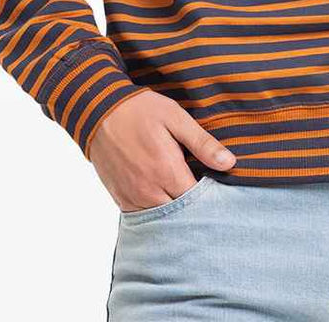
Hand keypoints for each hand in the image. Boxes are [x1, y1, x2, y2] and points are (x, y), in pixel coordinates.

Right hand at [87, 89, 236, 211]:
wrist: (99, 111)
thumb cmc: (141, 111)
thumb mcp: (176, 118)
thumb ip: (202, 144)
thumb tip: (229, 163)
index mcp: (167, 171)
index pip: (198, 201)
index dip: (211, 196)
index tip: (217, 186)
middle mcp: (149, 191)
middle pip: (181, 214)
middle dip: (195, 207)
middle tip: (205, 194)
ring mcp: (132, 197)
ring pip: (162, 218)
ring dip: (175, 212)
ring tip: (185, 196)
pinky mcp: (120, 197)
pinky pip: (142, 216)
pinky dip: (156, 212)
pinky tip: (165, 198)